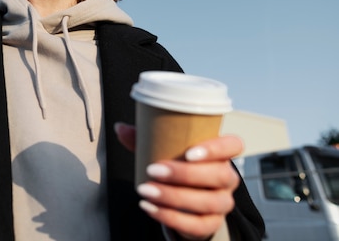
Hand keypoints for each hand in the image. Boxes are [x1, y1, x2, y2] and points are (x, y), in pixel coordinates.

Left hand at [115, 122, 242, 239]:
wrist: (183, 201)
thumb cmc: (177, 166)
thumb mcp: (165, 149)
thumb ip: (147, 138)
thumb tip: (120, 128)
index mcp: (220, 154)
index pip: (233, 145)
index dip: (216, 149)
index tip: (189, 152)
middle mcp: (227, 178)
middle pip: (220, 175)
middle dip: (184, 174)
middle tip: (153, 170)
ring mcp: (222, 203)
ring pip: (208, 202)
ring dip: (174, 197)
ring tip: (145, 190)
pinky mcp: (210, 224)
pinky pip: (197, 225)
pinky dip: (171, 217)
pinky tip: (149, 207)